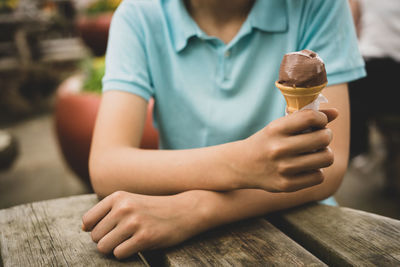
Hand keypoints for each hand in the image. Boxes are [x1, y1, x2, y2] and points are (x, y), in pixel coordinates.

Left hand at [82, 191, 205, 258]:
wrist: (185, 210)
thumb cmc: (154, 209)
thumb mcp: (130, 201)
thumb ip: (107, 212)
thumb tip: (83, 229)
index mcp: (118, 197)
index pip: (87, 221)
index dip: (96, 230)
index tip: (110, 230)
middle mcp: (124, 207)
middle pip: (95, 237)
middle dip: (106, 241)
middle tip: (124, 236)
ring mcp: (134, 222)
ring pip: (104, 247)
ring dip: (115, 248)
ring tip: (130, 240)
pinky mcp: (145, 238)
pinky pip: (119, 254)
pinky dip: (126, 253)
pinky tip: (139, 244)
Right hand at [231, 108, 337, 191]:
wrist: (241, 165)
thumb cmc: (266, 142)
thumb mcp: (279, 126)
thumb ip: (305, 118)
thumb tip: (336, 113)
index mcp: (275, 129)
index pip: (311, 117)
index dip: (322, 118)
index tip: (319, 121)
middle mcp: (278, 149)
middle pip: (323, 138)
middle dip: (326, 136)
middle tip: (319, 137)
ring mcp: (283, 169)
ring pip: (326, 158)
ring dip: (324, 154)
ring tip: (314, 152)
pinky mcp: (287, 185)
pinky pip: (319, 176)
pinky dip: (316, 171)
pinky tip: (306, 167)